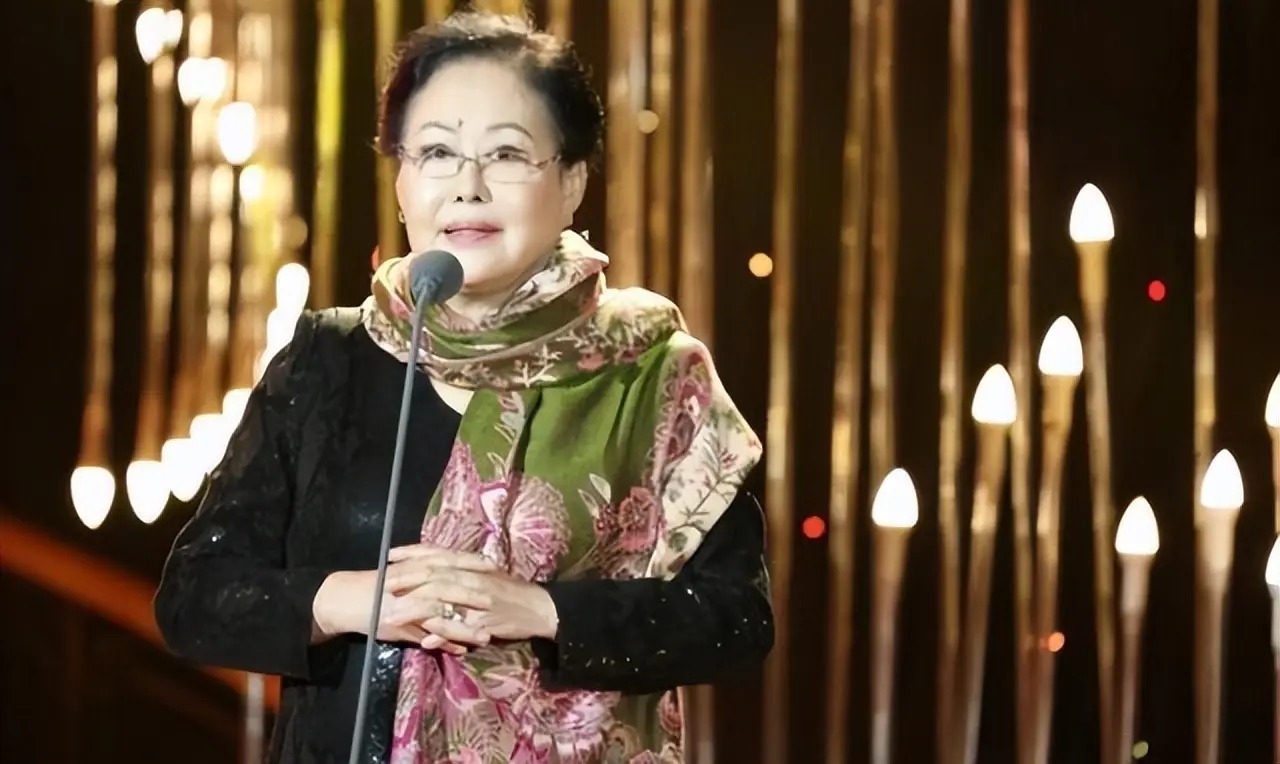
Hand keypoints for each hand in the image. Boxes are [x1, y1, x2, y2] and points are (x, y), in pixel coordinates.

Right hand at [311, 549, 497, 652]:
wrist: (343, 599)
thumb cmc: (375, 587)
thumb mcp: (401, 575)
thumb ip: (425, 577)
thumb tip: (454, 578)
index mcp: (415, 567)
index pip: (448, 561)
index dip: (470, 562)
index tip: (493, 564)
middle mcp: (412, 583)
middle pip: (450, 586)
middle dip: (475, 595)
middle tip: (498, 600)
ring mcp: (406, 604)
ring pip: (441, 615)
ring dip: (464, 627)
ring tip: (486, 636)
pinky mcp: (398, 623)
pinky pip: (424, 635)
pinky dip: (443, 644)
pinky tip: (460, 651)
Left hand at [385, 545, 559, 643]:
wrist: (541, 608)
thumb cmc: (511, 593)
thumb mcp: (485, 578)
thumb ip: (460, 578)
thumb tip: (435, 577)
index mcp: (472, 565)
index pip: (438, 554)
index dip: (413, 553)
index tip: (390, 555)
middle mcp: (472, 578)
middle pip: (433, 575)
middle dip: (405, 579)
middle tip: (382, 585)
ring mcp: (477, 600)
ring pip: (440, 600)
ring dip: (413, 609)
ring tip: (391, 617)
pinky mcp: (484, 622)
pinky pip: (458, 628)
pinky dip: (440, 633)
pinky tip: (424, 641)